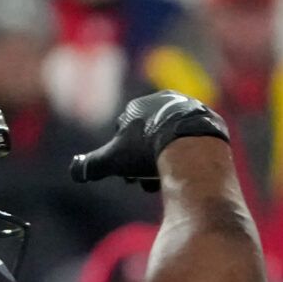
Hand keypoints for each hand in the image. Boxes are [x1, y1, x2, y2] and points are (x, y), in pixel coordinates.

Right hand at [69, 92, 230, 188]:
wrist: (190, 144)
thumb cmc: (148, 149)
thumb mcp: (115, 159)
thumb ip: (92, 165)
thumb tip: (74, 171)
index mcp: (138, 106)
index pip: (124, 131)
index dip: (124, 156)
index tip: (129, 176)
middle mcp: (163, 101)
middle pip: (149, 136)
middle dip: (145, 159)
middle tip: (148, 180)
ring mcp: (188, 108)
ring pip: (171, 138)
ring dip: (167, 158)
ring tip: (168, 178)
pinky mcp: (208, 119)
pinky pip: (194, 139)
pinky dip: (188, 153)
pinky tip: (188, 168)